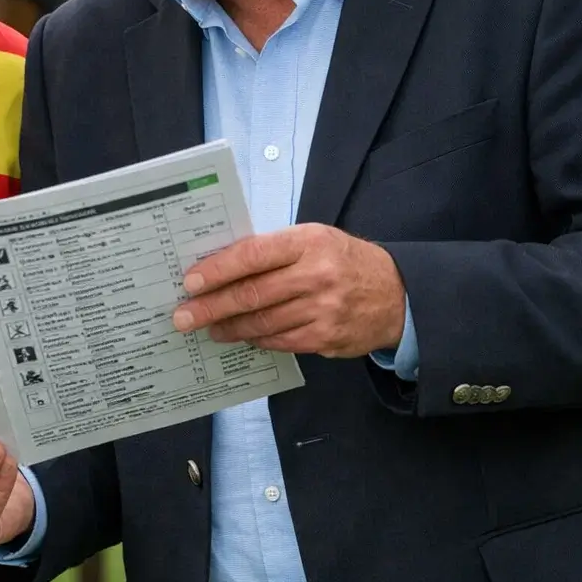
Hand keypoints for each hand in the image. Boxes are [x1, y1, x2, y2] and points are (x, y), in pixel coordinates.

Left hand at [175, 223, 405, 356]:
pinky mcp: (327, 338)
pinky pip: (279, 341)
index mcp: (308, 242)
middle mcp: (316, 275)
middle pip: (252, 294)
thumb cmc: (343, 261)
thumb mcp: (313, 240)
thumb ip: (273, 251)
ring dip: (229, 327)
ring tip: (208, 328)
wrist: (397, 294)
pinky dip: (256, 339)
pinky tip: (241, 336)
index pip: (253, 255)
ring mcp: (323, 310)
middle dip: (211, 307)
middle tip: (184, 316)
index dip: (218, 269)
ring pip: (262, 322)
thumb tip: (220, 267)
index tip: (191, 281)